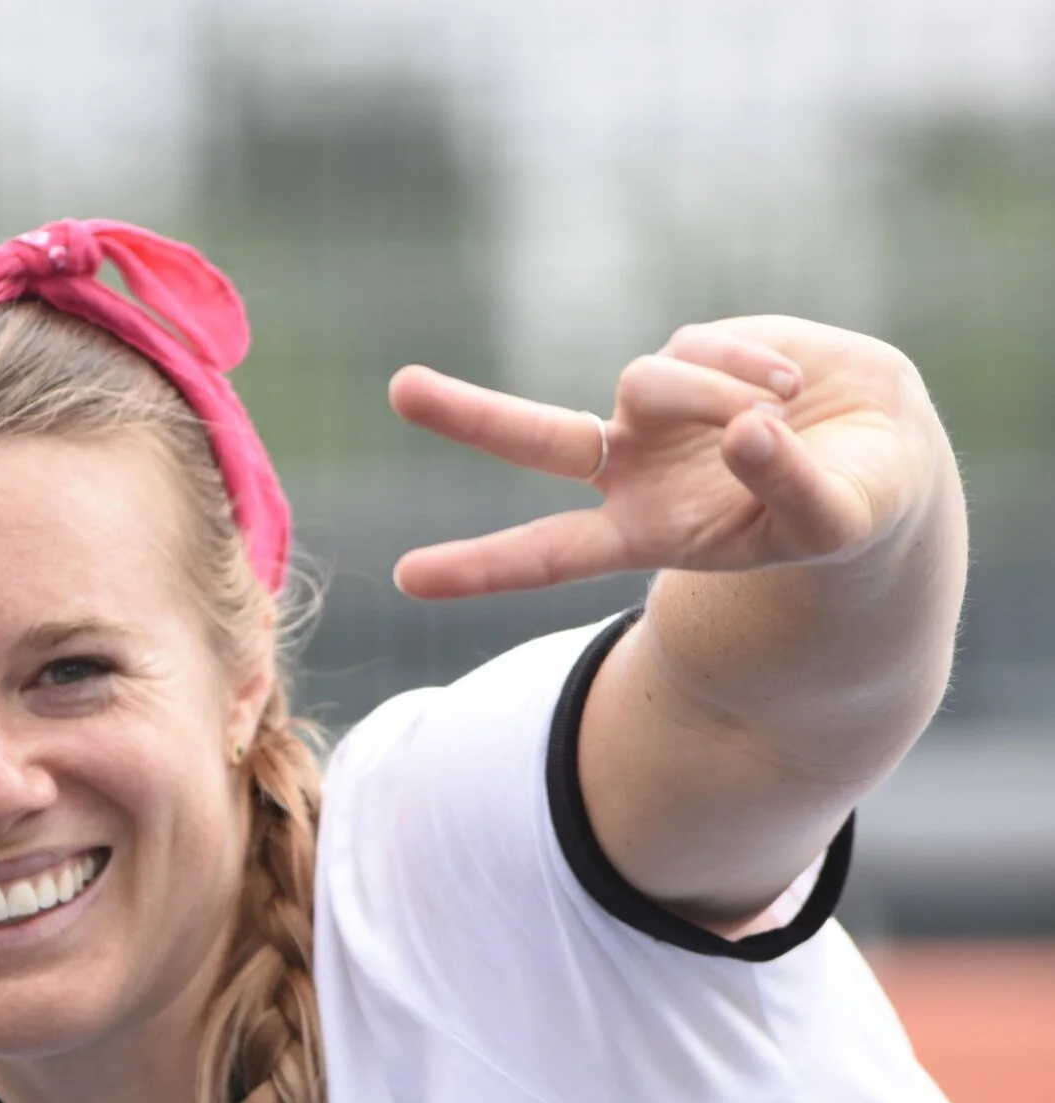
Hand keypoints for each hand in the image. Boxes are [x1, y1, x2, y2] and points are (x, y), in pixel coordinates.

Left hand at [387, 318, 946, 598]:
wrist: (881, 451)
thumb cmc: (848, 508)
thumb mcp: (829, 520)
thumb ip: (788, 489)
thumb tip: (743, 431)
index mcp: (642, 532)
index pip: (546, 554)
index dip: (479, 567)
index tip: (405, 579)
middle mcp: (630, 468)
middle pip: (534, 440)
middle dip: (467, 414)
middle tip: (399, 391)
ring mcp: (654, 408)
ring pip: (651, 379)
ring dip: (717, 393)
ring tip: (782, 412)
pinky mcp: (692, 352)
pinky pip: (701, 345)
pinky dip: (752, 363)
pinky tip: (793, 384)